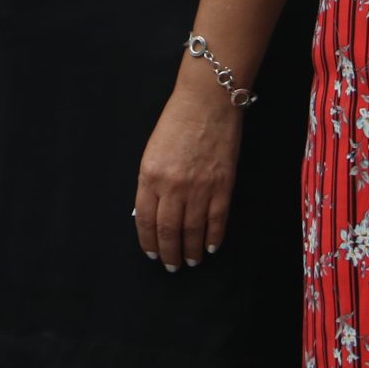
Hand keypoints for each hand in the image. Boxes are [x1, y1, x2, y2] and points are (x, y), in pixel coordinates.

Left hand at [132, 80, 240, 270]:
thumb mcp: (153, 152)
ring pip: (192, 231)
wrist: (208, 102)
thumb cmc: (178, 121)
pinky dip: (213, 237)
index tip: (152, 253)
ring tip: (190, 261)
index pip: (145, 220)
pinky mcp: (222, 185)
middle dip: (169, 252)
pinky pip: (217, 220)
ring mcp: (199, 187)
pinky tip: (209, 247)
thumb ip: (152, 182)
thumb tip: (154, 212)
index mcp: (150, 176)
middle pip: (168, 230)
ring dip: (190, 250)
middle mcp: (173, 186)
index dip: (148, 241)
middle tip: (171, 265)